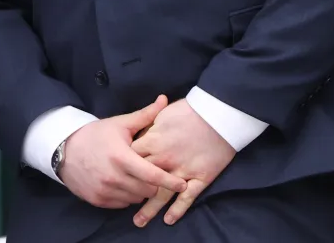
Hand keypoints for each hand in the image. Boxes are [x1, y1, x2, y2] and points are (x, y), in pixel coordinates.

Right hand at [60, 95, 186, 208]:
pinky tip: (123, 183)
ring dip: (140, 190)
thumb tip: (164, 99)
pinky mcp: (98, 200)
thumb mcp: (120, 124)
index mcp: (122, 157)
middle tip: (151, 173)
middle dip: (153, 183)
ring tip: (135, 176)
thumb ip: (145, 116)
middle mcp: (114, 177)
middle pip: (147, 190)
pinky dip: (126, 196)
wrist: (64, 149)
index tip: (184, 184)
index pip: (153, 175)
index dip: (171, 181)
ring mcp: (105, 190)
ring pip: (136, 198)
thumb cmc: (95, 134)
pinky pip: (122, 204)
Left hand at [130, 98, 235, 226]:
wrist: (217, 114)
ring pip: (162, 194)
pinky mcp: (200, 177)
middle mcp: (165, 159)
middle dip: (130, 191)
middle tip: (120, 204)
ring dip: (150, 209)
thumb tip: (135, 136)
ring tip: (138, 221)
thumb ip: (146, 128)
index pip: (132, 158)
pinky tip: (169, 220)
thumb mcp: (162, 114)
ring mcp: (183, 170)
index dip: (123, 167)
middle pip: (142, 179)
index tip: (115, 175)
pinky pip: (187, 198)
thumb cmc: (188, 111)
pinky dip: (178, 210)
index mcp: (153, 141)